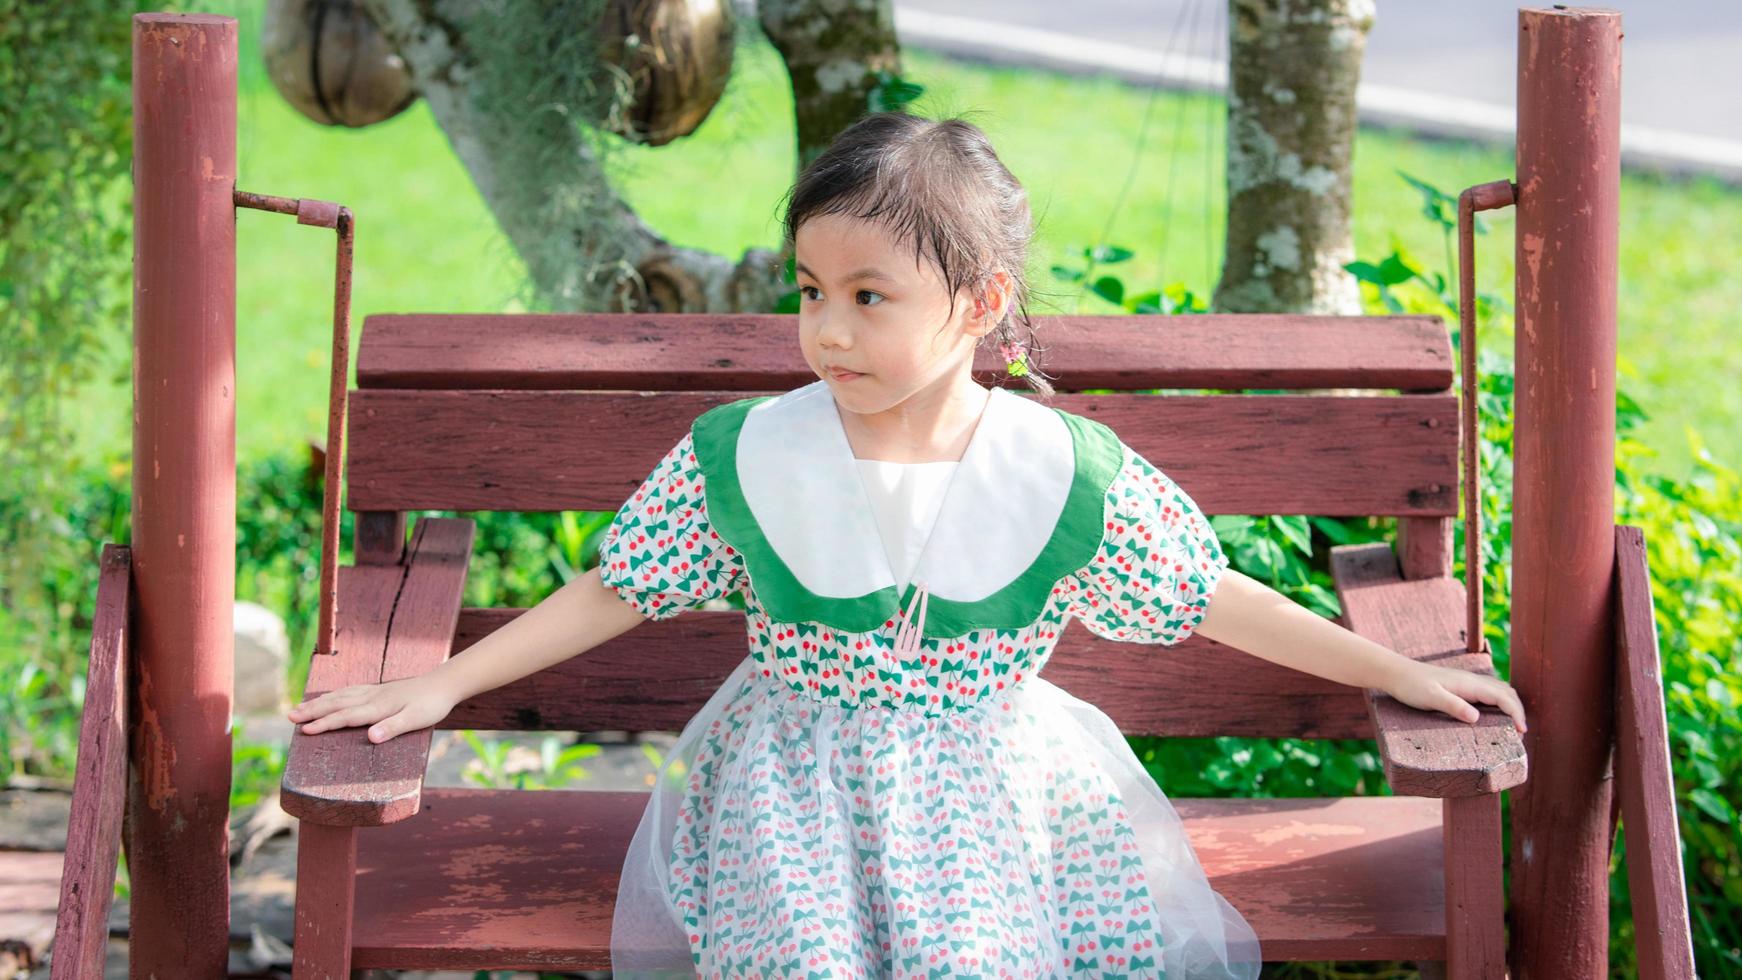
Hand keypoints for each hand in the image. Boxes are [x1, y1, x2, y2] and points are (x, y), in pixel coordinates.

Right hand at [286, 674, 458, 743]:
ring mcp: (374, 692)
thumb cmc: (432, 705)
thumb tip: (371, 737)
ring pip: (340, 696)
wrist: (445, 683)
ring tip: (300, 708)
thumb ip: (394, 727)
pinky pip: (349, 691)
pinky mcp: (379, 690)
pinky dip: (333, 695)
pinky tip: (329, 698)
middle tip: (289, 717)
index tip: (305, 731)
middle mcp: (372, 697)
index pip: (345, 717)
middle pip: (336, 704)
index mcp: (378, 707)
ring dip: (319, 703)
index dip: (325, 724)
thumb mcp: (417, 719)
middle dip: (312, 711)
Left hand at [1384, 662, 1527, 732]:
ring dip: (1511, 706)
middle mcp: (1473, 681)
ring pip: (1500, 691)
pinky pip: (1489, 693)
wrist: (1397, 673)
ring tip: (1514, 726)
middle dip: (1518, 710)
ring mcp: (1468, 683)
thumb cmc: (1412, 686)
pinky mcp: (1462, 687)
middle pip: (1507, 692)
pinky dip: (1500, 703)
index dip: (1516, 713)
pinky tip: (1496, 716)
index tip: (1522, 731)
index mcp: (1469, 684)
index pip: (1502, 697)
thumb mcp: (1431, 698)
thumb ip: (1453, 706)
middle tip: (1521, 733)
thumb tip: (1476, 718)